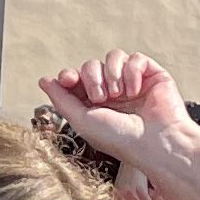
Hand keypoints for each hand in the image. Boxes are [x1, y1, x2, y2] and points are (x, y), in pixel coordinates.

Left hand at [35, 51, 194, 167]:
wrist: (155, 142)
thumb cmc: (120, 139)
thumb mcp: (82, 121)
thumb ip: (61, 100)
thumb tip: (43, 80)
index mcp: (95, 104)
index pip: (77, 79)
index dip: (69, 75)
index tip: (68, 79)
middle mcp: (113, 92)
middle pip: (91, 65)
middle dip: (92, 77)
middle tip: (101, 98)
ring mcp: (132, 82)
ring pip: (113, 57)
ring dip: (111, 73)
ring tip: (118, 94)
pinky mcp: (152, 75)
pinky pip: (135, 58)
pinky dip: (131, 72)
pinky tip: (135, 90)